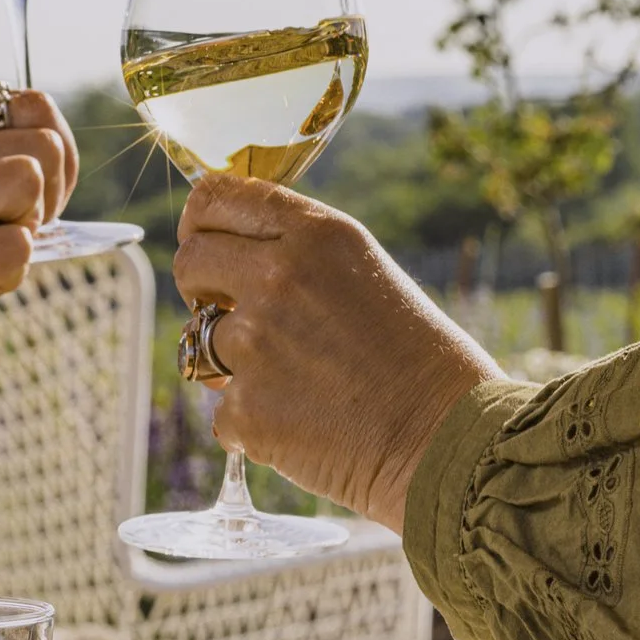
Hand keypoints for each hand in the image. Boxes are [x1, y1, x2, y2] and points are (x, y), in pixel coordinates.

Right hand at [0, 90, 77, 404]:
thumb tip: (40, 160)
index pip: (25, 106)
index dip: (52, 151)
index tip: (30, 194)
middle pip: (41, 145)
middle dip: (49, 197)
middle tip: (9, 235)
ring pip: (30, 183)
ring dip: (26, 232)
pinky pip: (16, 249)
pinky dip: (7, 277)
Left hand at [173, 176, 499, 532]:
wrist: (449, 439)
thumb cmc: (422, 361)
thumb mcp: (367, 274)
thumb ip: (300, 255)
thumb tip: (232, 260)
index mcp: (316, 234)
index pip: (217, 199)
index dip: (199, 223)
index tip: (202, 242)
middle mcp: (279, 277)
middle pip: (189, 262)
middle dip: (198, 288)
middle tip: (225, 311)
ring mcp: (256, 343)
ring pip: (199, 342)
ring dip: (229, 363)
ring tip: (291, 381)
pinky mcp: (247, 409)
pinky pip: (221, 410)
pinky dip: (251, 424)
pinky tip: (302, 424)